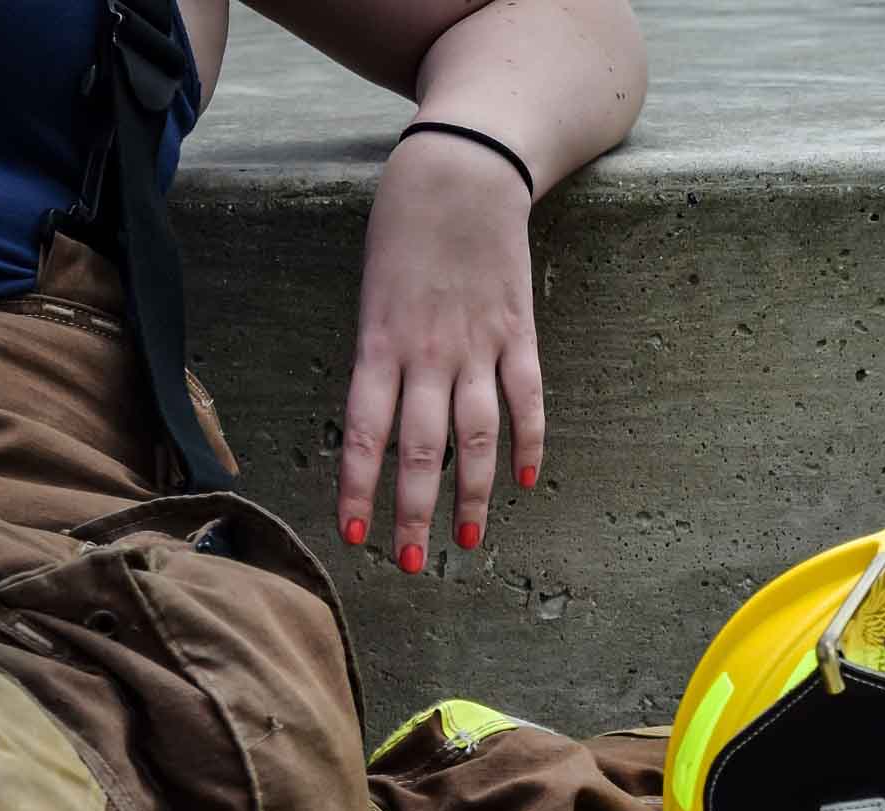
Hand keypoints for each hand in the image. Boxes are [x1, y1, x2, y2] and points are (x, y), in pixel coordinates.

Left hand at [337, 130, 541, 573]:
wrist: (462, 171)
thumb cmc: (403, 228)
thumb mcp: (371, 292)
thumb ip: (378, 358)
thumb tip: (380, 423)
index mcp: (380, 342)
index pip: (364, 433)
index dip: (359, 488)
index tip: (356, 535)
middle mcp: (429, 353)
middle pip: (422, 449)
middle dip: (415, 511)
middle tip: (412, 564)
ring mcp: (479, 346)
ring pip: (476, 436)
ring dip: (471, 495)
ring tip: (466, 540)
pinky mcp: (519, 333)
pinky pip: (527, 400)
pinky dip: (529, 443)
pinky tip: (524, 481)